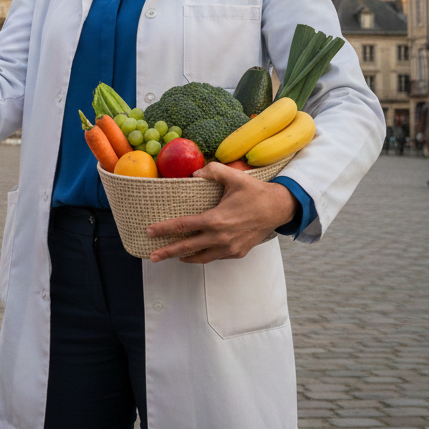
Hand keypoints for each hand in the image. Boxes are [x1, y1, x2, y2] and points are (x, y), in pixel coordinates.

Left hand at [145, 162, 297, 264]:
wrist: (278, 209)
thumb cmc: (255, 192)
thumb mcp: (233, 176)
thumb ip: (212, 171)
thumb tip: (194, 173)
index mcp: (216, 219)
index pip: (184, 226)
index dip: (164, 229)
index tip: (150, 231)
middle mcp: (220, 237)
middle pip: (187, 247)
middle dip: (167, 252)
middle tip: (152, 256)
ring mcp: (229, 248)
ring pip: (201, 257)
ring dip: (184, 257)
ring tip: (171, 256)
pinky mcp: (237, 253)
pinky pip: (215, 257)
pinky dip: (202, 256)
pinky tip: (194, 253)